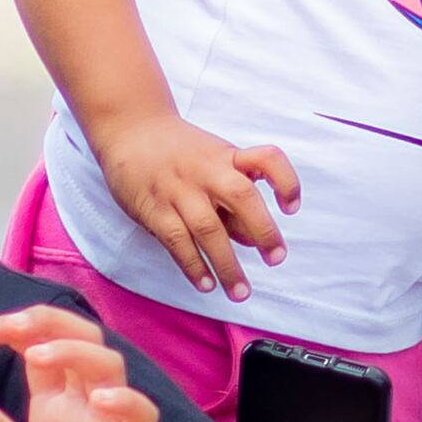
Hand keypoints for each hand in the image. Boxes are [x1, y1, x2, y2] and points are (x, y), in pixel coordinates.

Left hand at [0, 308, 174, 421]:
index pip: (43, 346)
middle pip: (82, 338)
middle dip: (46, 323)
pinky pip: (141, 418)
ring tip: (36, 355)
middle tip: (7, 327)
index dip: (18, 328)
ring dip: (75, 352)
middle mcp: (88, 404)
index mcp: (60, 403)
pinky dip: (125, 403)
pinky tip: (99, 401)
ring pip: (109, 367)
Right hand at [90, 109, 299, 300]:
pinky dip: (193, 265)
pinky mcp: (154, 208)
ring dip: (227, 264)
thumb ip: (233, 198)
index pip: (267, 159)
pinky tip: (206, 283)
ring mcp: (179, 189)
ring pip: (208, 229)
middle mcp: (207, 170)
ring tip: (240, 291)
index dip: (285, 182)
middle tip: (275, 258)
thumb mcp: (214, 161)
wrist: (131, 129)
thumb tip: (254, 240)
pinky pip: (177, 241)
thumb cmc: (179, 151)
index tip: (291, 208)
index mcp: (227, 156)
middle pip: (241, 197)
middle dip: (263, 231)